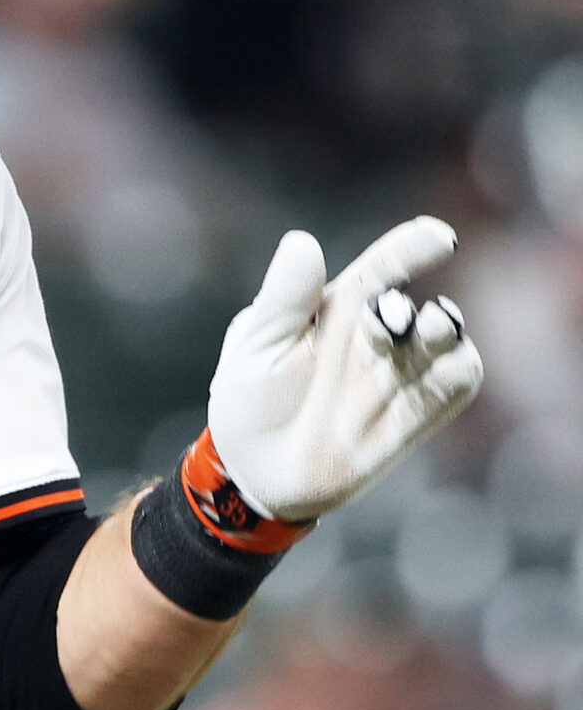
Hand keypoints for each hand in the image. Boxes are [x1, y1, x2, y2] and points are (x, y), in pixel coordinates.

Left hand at [207, 216, 483, 522]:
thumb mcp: (257, 348)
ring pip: (446, 340)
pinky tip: (444, 370)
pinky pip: (456, 383)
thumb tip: (303, 241)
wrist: (255, 471)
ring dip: (443, 333)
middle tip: (390, 317)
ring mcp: (400, 374)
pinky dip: (458, 371)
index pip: (382, 268)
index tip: (438, 237)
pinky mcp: (418, 414)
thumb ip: (284, 300)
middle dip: (413, 309)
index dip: (412, 247)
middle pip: (416, 309)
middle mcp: (376, 336)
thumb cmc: (250, 400)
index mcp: (336, 309)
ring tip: (423, 332)